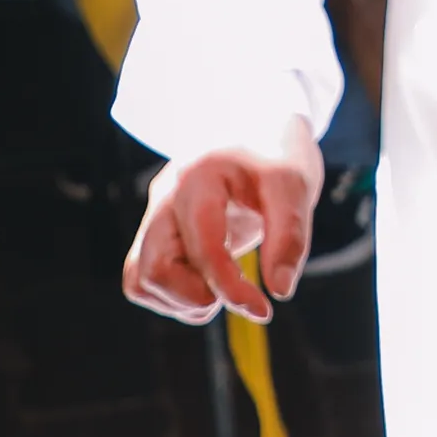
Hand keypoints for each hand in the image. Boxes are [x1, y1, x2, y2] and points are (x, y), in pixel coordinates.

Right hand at [126, 134, 324, 325]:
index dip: (229, 287)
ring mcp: (155, 215)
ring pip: (141, 278)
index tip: (264, 308)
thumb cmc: (274, 154)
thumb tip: (278, 290)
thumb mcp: (294, 186)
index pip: (201, 246)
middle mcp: (166, 197)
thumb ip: (290, 237)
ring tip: (224, 290)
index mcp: (199, 177)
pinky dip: (172, 297)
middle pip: (154, 268)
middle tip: (241, 295)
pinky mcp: (156, 232)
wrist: (253, 128)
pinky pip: (143, 277)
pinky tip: (208, 285)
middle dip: (198, 297)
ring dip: (182, 302)